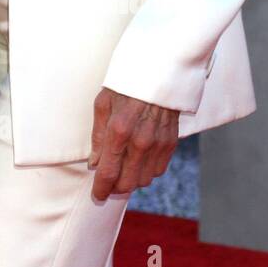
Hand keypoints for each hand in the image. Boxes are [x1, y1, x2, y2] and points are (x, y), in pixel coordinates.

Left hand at [88, 86, 178, 202]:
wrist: (159, 71)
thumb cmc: (126, 85)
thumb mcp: (103, 104)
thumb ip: (99, 137)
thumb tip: (95, 164)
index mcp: (119, 131)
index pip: (109, 173)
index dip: (101, 189)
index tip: (97, 195)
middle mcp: (141, 141)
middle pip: (128, 183)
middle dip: (115, 187)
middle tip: (108, 182)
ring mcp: (158, 143)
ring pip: (144, 180)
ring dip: (132, 179)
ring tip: (123, 168)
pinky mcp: (171, 143)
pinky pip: (159, 170)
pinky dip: (147, 170)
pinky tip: (139, 159)